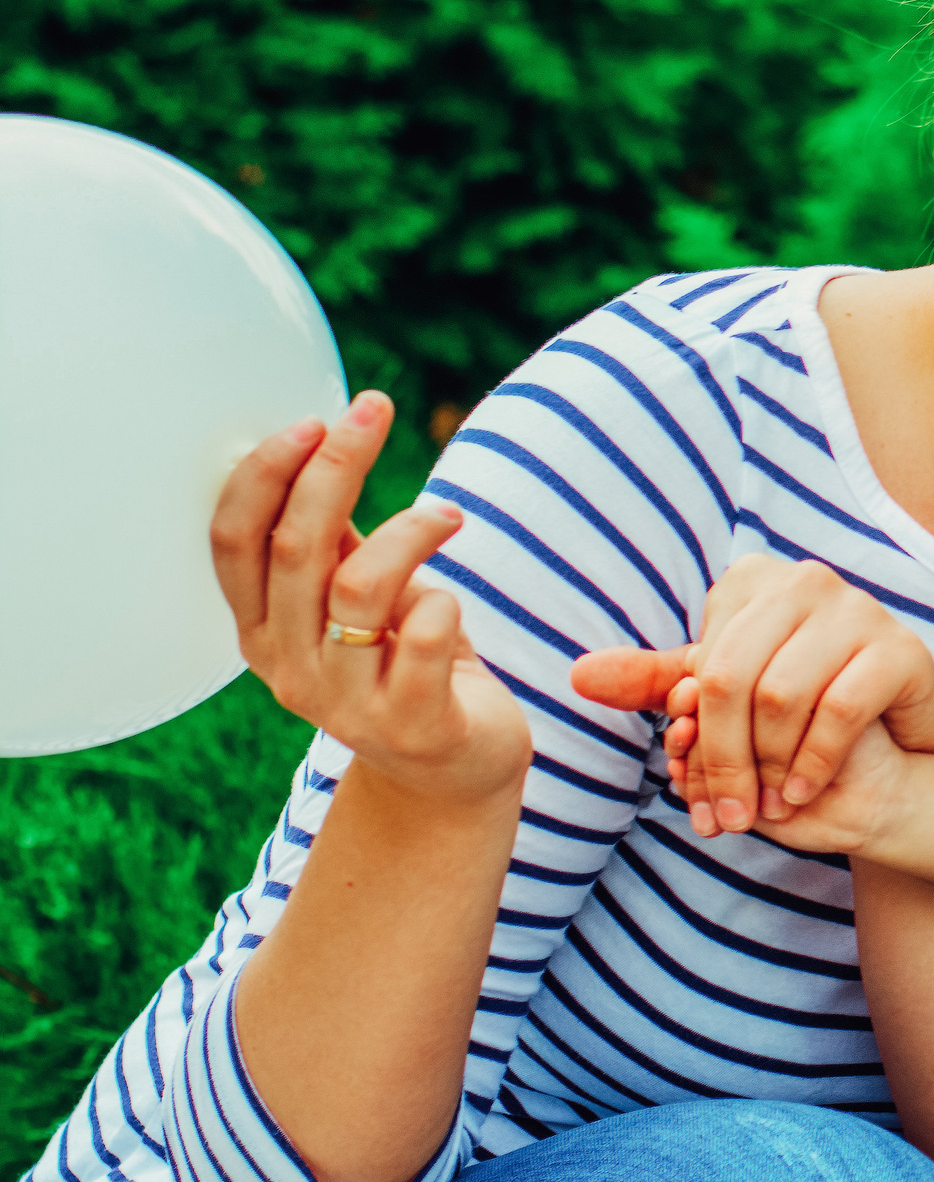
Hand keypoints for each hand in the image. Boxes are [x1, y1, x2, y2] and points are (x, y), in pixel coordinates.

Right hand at [211, 393, 530, 808]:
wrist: (453, 771)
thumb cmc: (407, 665)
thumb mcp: (360, 599)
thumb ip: (336, 542)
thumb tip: (320, 444)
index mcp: (262, 629)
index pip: (233, 542)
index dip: (264, 475)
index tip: (313, 420)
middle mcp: (288, 667)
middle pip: (295, 549)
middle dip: (334, 467)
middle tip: (375, 410)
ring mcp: (345, 702)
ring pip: (358, 588)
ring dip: (408, 530)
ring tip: (449, 515)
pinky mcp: (411, 724)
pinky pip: (422, 639)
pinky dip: (441, 601)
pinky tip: (451, 600)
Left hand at [571, 554, 933, 837]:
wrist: (891, 747)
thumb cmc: (797, 714)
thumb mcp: (726, 695)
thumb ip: (658, 683)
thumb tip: (579, 674)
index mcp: (753, 583)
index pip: (699, 666)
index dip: (694, 737)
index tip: (694, 785)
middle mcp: (806, 581)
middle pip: (730, 680)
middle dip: (722, 762)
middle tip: (725, 818)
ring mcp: (860, 610)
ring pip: (783, 696)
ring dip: (768, 767)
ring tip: (768, 804)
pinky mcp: (901, 649)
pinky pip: (840, 711)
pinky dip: (812, 763)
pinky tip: (802, 791)